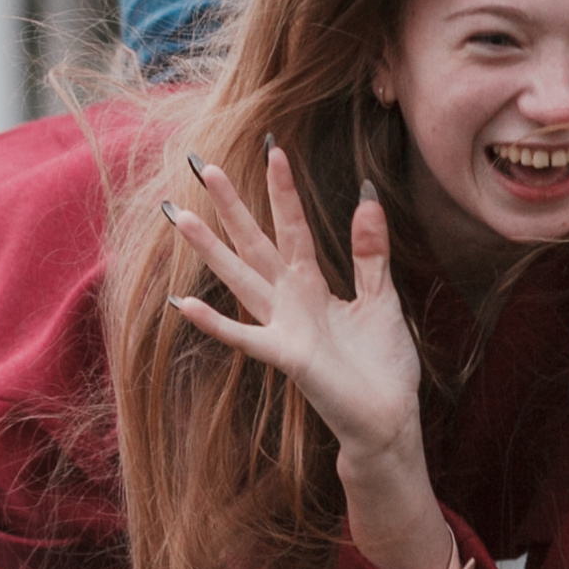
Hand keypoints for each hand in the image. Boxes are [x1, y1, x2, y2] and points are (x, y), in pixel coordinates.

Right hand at [164, 147, 424, 472]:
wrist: (387, 419)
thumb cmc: (382, 365)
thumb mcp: (382, 298)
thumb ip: (369, 252)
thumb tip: (367, 197)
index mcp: (312, 285)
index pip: (293, 226)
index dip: (284, 189)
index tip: (274, 148)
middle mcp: (290, 301)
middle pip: (255, 243)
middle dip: (232, 206)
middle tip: (203, 165)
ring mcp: (283, 328)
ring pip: (240, 279)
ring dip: (210, 249)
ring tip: (180, 216)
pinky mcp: (286, 357)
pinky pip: (244, 337)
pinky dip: (214, 322)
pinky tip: (182, 303)